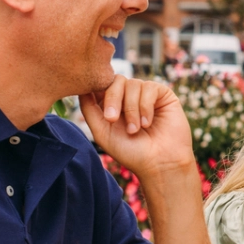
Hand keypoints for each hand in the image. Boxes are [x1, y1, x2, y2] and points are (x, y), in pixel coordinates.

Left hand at [80, 77, 194, 182]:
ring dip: (131, 109)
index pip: (102, 84)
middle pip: (115, 80)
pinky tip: (147, 123)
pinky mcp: (163, 94)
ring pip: (132, 84)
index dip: (98, 91)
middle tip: (112, 120)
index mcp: (113, 104)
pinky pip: (149, 88)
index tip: (102, 113)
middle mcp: (129, 96)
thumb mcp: (102, 132)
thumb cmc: (130, 152)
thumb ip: (89, 109)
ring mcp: (146, 94)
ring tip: (135, 130)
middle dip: (112, 99)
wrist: (159, 164)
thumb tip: (81, 87)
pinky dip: (145, 107)